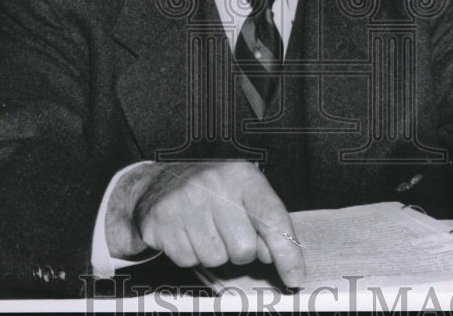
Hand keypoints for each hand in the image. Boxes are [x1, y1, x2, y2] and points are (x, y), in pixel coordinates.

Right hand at [106, 161, 304, 287]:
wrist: (157, 183)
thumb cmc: (211, 193)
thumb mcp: (243, 195)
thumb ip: (266, 223)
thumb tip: (280, 260)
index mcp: (242, 175)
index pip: (273, 220)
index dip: (287, 254)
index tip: (295, 277)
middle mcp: (214, 184)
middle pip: (244, 249)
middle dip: (239, 251)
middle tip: (227, 232)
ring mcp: (185, 201)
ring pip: (215, 259)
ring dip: (213, 252)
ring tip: (204, 229)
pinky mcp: (162, 220)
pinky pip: (188, 260)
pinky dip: (189, 253)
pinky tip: (185, 232)